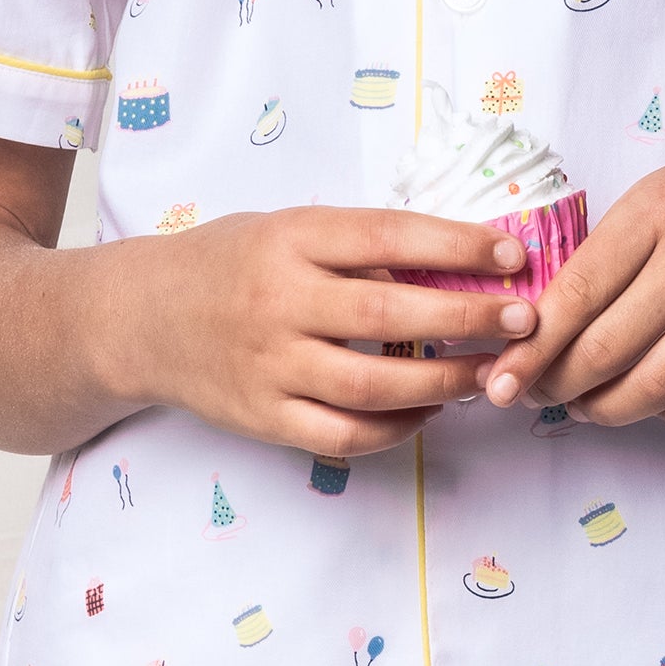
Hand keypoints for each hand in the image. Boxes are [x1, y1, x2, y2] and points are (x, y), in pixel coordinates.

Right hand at [112, 204, 539, 457]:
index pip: (388, 237)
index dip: (457, 246)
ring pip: (374, 386)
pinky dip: (397, 430)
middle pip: (390, 315)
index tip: (513, 254)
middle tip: (524, 320)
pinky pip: (343, 436)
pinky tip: (429, 414)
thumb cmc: (228, 263)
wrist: (140, 318)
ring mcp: (269, 366)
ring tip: (490, 373)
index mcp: (289, 239)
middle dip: (468, 319)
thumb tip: (457, 261)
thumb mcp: (285, 230)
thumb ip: (355, 246)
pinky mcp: (264, 418)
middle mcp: (278, 301)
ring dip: (445, 383)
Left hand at [477, 94, 664, 427]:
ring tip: (588, 407)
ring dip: (609, 409)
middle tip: (535, 396)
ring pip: (657, 386)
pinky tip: (660, 403)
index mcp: (656, 211)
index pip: (574, 296)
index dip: (530, 349)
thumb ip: (618, 243)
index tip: (501, 377)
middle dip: (556, 386)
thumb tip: (552, 311)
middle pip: (605, 349)